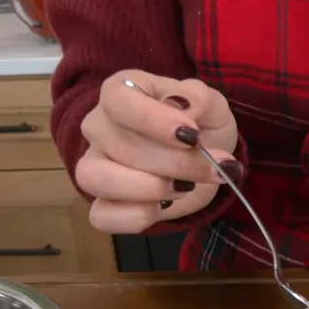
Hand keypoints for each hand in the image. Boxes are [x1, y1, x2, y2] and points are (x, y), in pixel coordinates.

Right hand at [77, 70, 241, 233]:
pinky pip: (100, 215)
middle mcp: (99, 126)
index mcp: (121, 91)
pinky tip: (162, 209)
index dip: (153, 120)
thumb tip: (184, 109)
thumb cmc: (200, 125)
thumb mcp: (211, 105)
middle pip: (120, 145)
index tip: (191, 136)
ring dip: (148, 188)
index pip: (119, 101)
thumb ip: (199, 99)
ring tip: (183, 187)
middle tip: (213, 168)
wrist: (202, 161)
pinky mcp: (101, 203)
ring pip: (96, 178)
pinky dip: (135, 217)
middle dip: (175, 163)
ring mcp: (94, 165)